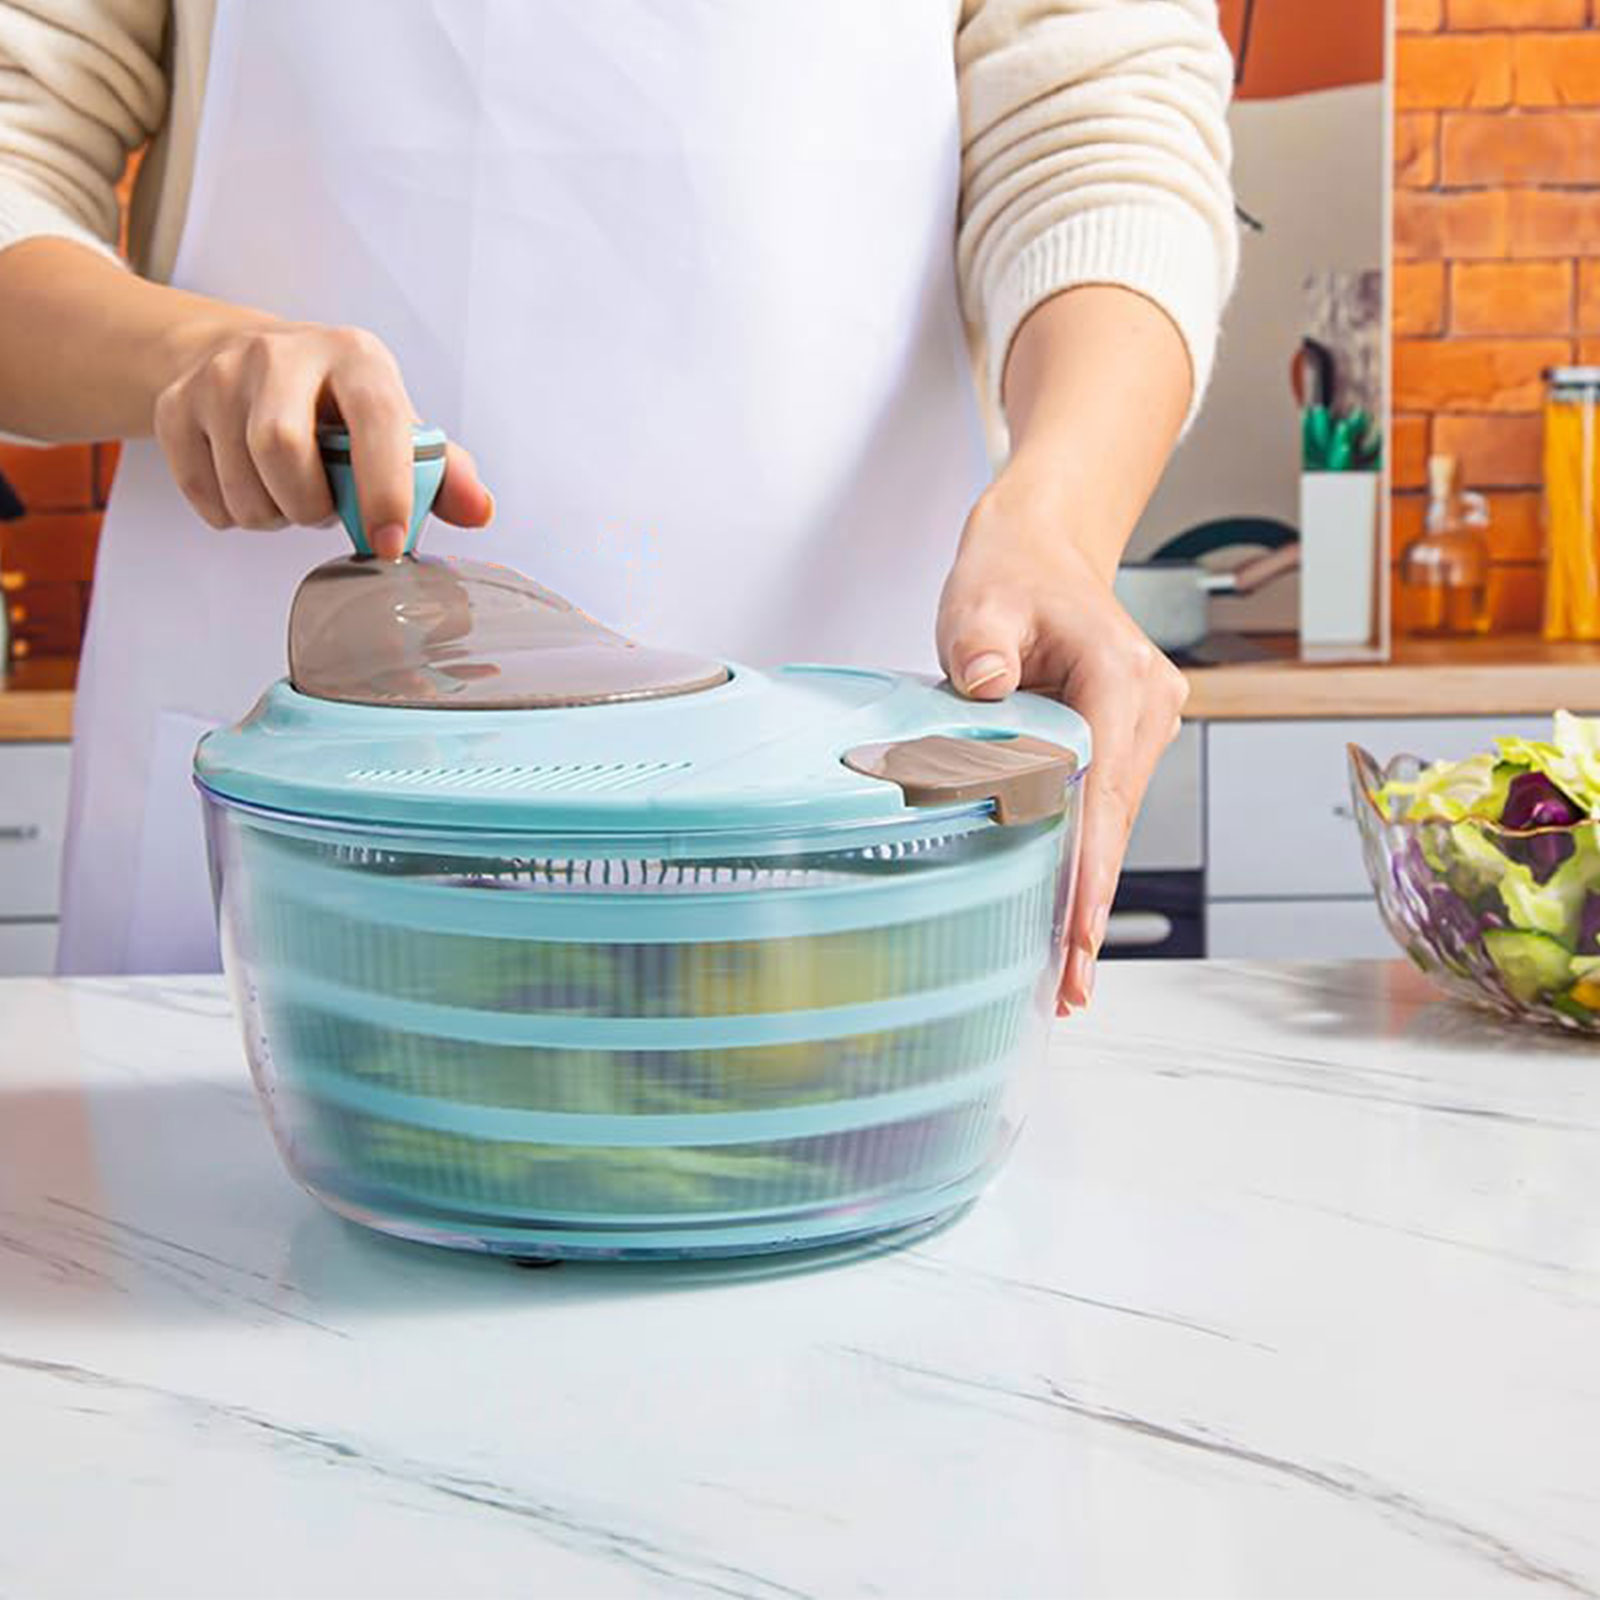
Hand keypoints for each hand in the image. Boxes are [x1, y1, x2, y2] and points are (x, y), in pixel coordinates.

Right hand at [153, 321, 492, 556]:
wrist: (252, 361)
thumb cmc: (340, 406)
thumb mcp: (396, 426)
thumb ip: (439, 470)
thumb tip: (479, 510)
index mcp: (354, 357)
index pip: (374, 420)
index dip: (385, 488)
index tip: (389, 542)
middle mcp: (280, 353)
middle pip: (280, 449)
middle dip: (308, 505)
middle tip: (322, 506)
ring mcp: (219, 375)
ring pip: (240, 484)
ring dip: (273, 517)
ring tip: (290, 494)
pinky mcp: (174, 403)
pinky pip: (202, 493)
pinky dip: (231, 515)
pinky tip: (251, 488)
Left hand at [937, 472, 1187, 1013]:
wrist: (1041, 548)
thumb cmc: (1012, 573)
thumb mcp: (982, 600)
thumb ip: (982, 644)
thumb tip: (989, 689)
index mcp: (1121, 678)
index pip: (1102, 788)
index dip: (1087, 864)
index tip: (1075, 927)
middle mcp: (1147, 708)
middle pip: (1114, 822)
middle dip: (1088, 903)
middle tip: (1065, 984)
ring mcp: (1141, 728)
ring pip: (1110, 824)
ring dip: (1085, 891)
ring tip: (1061, 972)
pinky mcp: (1121, 741)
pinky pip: (1100, 809)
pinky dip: (1080, 858)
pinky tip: (1062, 913)